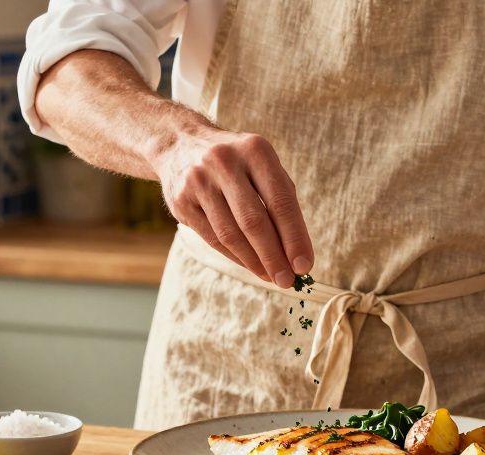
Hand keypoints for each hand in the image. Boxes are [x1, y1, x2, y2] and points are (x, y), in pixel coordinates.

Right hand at [151, 127, 312, 288]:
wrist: (180, 144)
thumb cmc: (236, 163)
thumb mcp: (262, 165)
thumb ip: (281, 200)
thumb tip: (298, 251)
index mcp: (254, 150)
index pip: (280, 201)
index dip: (294, 237)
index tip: (304, 265)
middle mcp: (224, 162)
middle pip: (253, 221)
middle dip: (273, 256)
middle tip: (287, 281)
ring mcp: (199, 181)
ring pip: (230, 234)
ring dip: (254, 262)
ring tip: (270, 276)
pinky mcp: (181, 201)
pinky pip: (212, 238)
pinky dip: (234, 256)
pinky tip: (249, 265)